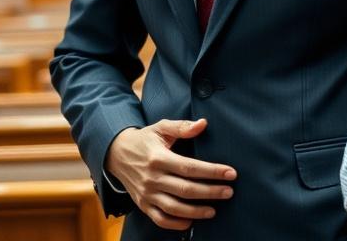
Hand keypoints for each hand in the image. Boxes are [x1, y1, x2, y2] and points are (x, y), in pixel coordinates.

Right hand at [105, 118, 235, 230]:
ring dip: (196, 211)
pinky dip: (175, 224)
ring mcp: (146, 193)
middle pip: (186, 190)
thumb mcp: (161, 127)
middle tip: (229, 192)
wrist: (116, 154)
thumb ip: (182, 126)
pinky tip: (190, 221)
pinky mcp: (142, 204)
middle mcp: (152, 178)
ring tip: (214, 210)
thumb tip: (203, 124)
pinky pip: (159, 219)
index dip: (212, 172)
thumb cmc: (144, 140)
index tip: (230, 173)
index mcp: (158, 158)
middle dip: (210, 192)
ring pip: (174, 208)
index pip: (190, 167)